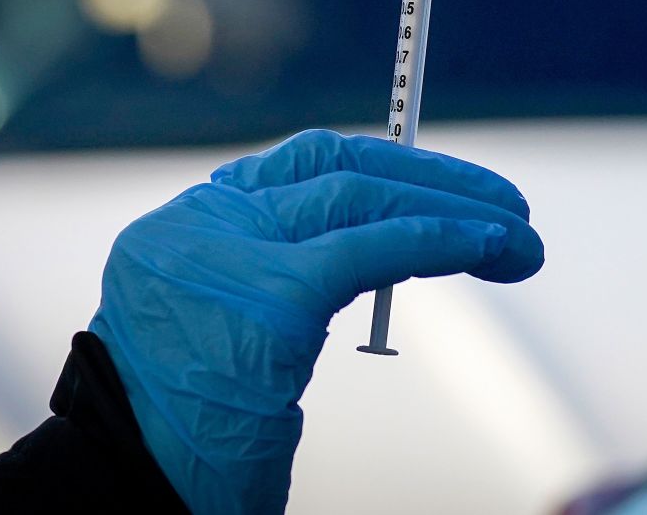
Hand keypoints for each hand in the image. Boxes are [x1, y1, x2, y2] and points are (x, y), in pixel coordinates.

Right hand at [88, 129, 543, 513]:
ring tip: (522, 234)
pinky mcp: (270, 296)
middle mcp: (203, 222)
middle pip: (338, 166)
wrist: (124, 488)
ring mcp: (231, 252)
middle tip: (509, 205)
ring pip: (362, 195)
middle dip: (433, 179)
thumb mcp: (226, 328)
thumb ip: (280, 272)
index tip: (448, 188)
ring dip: (455, 206)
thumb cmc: (182, 429)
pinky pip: (374, 248)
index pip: (304, 165)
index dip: (389, 167)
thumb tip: (382, 245)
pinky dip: (442, 239)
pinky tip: (492, 244)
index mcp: (190, 224)